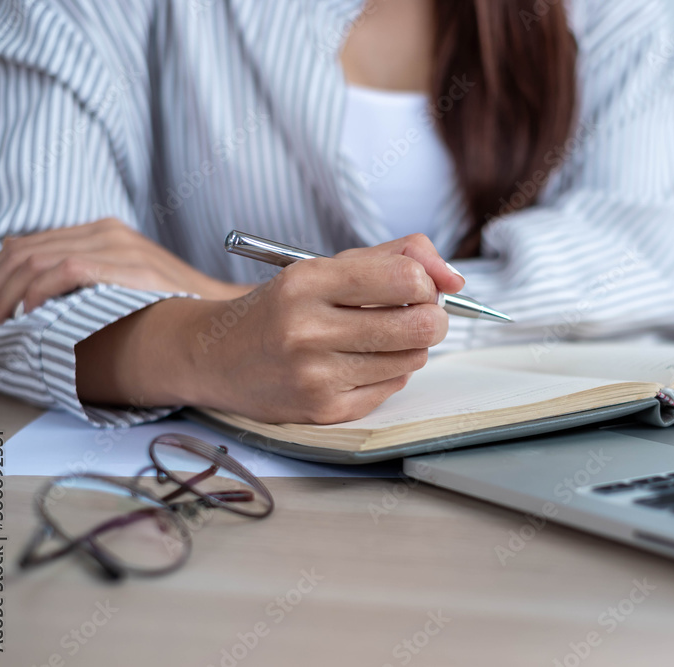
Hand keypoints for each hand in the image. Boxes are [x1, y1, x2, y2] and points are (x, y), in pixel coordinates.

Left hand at [0, 218, 250, 323]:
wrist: (221, 309)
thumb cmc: (172, 304)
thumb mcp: (120, 281)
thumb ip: (78, 270)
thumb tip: (18, 264)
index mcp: (101, 232)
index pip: (26, 245)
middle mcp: (106, 232)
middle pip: (23, 251)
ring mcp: (118, 246)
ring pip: (37, 260)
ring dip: (5, 293)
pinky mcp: (128, 264)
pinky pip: (66, 270)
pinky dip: (38, 293)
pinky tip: (27, 312)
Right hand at [76, 233, 465, 424]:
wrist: (217, 356)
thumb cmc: (283, 306)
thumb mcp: (328, 265)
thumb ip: (397, 256)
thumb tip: (456, 278)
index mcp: (307, 282)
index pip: (406, 278)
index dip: (427, 282)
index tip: (416, 285)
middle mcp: (307, 330)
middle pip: (420, 325)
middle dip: (433, 317)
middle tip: (419, 312)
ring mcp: (315, 376)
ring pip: (413, 359)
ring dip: (411, 346)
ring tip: (381, 336)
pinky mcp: (324, 411)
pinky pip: (393, 387)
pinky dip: (390, 372)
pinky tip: (361, 362)